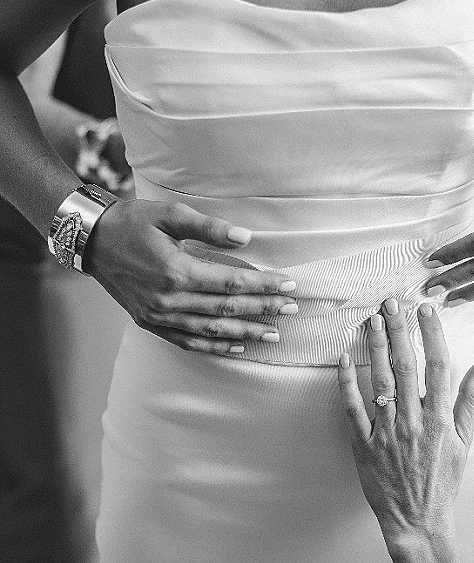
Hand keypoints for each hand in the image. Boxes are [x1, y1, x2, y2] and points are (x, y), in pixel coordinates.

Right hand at [83, 198, 297, 353]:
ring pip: (211, 331)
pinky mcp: (151, 323)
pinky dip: (215, 347)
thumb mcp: (170, 214)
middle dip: (264, 309)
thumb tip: (246, 237)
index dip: (264, 285)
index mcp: (177, 271)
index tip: (289, 284)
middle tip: (293, 309)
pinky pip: (188, 341)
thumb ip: (209, 227)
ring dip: (246, 333)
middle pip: (227, 310)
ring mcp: (159, 316)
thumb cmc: (132, 222)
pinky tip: (237, 347)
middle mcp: (169, 299)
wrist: (92, 241)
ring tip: (274, 334)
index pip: (232, 283)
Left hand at [337, 300, 473, 547]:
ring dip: (375, 347)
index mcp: (441, 419)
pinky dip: (347, 382)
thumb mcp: (463, 444)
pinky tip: (344, 357)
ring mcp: (387, 432)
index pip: (438, 366)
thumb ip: (468, 403)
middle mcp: (414, 422)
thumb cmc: (442, 481)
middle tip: (392, 303)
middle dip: (399, 331)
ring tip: (371, 320)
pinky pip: (352, 408)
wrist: (417, 521)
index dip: (432, 334)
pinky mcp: (363, 444)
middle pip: (406, 366)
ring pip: (379, 381)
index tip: (425, 309)